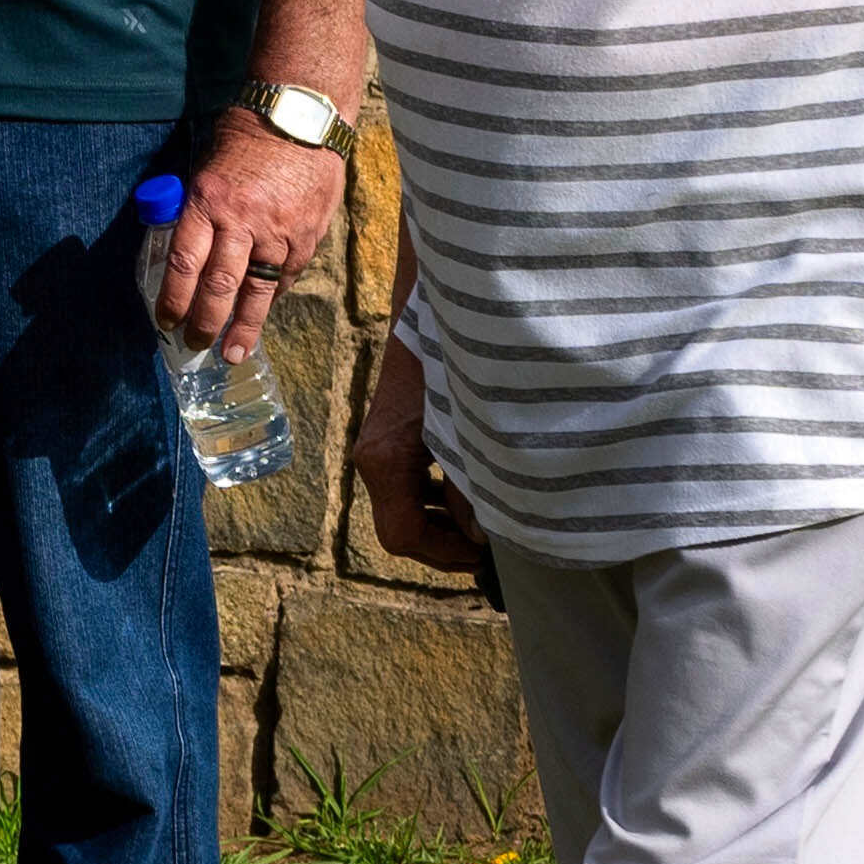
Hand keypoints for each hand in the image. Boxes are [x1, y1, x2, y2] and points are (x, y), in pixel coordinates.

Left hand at [154, 117, 342, 363]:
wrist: (302, 116)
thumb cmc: (246, 135)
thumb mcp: (207, 165)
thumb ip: (196, 206)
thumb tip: (185, 244)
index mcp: (208, 200)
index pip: (185, 262)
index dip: (173, 298)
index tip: (167, 322)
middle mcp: (241, 221)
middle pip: (219, 285)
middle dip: (205, 321)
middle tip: (196, 344)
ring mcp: (278, 231)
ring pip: (257, 290)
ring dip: (244, 327)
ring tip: (234, 353)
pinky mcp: (307, 235)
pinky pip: (286, 275)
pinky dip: (273, 295)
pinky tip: (263, 310)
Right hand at [351, 324, 487, 589]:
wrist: (428, 304)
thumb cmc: (452, 360)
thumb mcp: (468, 427)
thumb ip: (472, 486)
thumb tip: (481, 536)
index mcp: (384, 460)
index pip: (403, 535)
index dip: (443, 555)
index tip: (484, 559)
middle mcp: (372, 458)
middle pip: (400, 528)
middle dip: (444, 545)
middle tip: (491, 551)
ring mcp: (378, 447)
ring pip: (405, 507)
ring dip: (443, 523)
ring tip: (488, 523)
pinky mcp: (392, 436)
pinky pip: (410, 483)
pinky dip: (439, 497)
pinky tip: (471, 488)